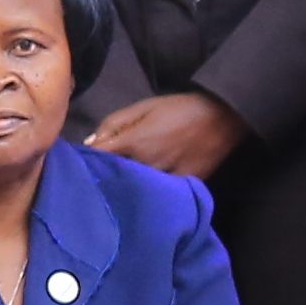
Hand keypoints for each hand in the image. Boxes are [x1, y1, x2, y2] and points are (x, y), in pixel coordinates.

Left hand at [86, 88, 246, 180]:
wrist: (221, 118)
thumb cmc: (179, 109)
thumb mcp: (143, 107)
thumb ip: (113, 123)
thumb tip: (90, 143)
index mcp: (134, 142)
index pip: (99, 157)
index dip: (88, 159)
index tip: (83, 161)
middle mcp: (148, 165)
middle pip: (114, 178)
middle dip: (105, 176)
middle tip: (98, 176)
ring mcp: (166, 179)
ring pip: (135, 191)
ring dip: (126, 189)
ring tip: (119, 187)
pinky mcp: (183, 188)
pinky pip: (160, 197)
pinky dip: (150, 196)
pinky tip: (145, 195)